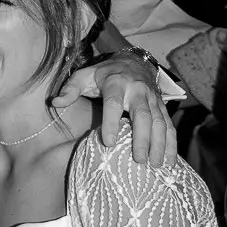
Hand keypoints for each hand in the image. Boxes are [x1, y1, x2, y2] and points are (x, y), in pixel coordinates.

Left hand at [55, 55, 175, 166]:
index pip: (114, 103)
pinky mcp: (162, 106)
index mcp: (116, 83)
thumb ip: (70, 89)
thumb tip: (55, 103)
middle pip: (142, 115)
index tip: (107, 142)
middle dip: (142, 138)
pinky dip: (171, 143)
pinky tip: (169, 161)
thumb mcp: (85, 76)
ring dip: (160, 143)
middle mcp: (137, 90)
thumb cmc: (104, 74)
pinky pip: (169, 125)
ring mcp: (152, 99)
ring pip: (159, 121)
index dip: (111, 122)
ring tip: (155, 165)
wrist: (134, 61)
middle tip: (139, 159)